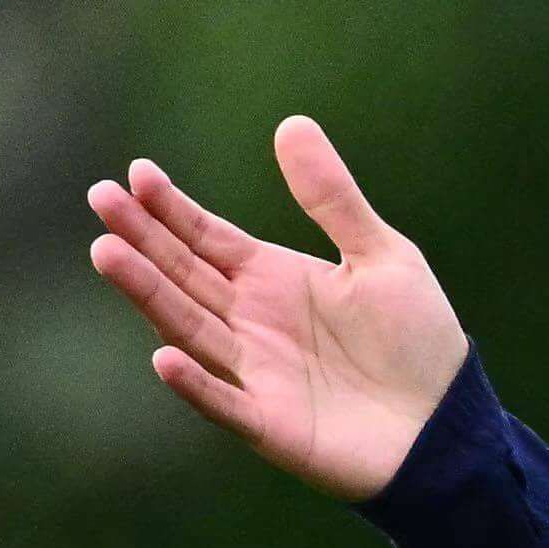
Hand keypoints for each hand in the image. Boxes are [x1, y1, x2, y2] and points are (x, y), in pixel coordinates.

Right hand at [85, 118, 472, 500]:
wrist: (447, 424)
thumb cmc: (417, 340)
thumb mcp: (382, 256)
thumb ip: (333, 198)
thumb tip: (291, 123)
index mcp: (272, 280)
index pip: (206, 238)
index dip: (171, 208)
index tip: (137, 173)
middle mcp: (250, 323)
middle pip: (183, 275)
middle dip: (142, 238)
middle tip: (101, 198)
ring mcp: (254, 374)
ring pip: (189, 328)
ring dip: (148, 294)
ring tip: (108, 253)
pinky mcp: (271, 424)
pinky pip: (225, 402)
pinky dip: (195, 383)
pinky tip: (164, 357)